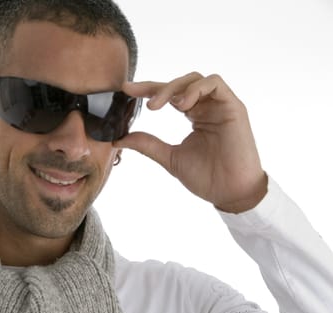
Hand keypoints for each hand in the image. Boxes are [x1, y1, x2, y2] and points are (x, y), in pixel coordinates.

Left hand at [116, 72, 266, 212]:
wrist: (230, 193)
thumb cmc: (206, 177)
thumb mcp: (170, 157)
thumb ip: (148, 144)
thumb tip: (119, 138)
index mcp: (194, 115)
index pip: (169, 94)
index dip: (147, 89)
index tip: (126, 91)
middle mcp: (207, 107)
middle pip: (180, 83)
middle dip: (155, 87)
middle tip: (134, 94)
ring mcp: (220, 106)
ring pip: (195, 79)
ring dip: (173, 88)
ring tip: (156, 106)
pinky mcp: (234, 107)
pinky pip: (215, 83)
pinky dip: (195, 89)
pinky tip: (181, 104)